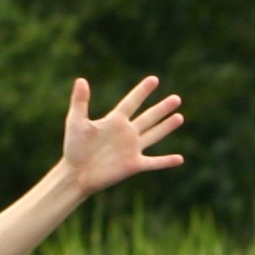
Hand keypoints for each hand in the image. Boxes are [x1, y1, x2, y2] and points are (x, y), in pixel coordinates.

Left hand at [63, 77, 184, 194]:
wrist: (76, 174)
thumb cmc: (74, 148)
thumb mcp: (76, 122)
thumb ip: (80, 101)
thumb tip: (81, 80)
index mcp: (115, 121)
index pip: (132, 102)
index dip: (142, 91)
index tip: (154, 80)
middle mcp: (126, 133)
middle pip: (148, 117)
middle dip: (162, 108)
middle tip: (176, 98)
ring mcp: (131, 149)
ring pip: (154, 135)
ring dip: (167, 127)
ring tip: (180, 117)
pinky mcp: (133, 165)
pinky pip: (154, 163)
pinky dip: (166, 161)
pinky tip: (180, 159)